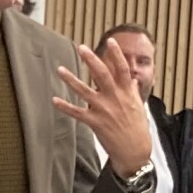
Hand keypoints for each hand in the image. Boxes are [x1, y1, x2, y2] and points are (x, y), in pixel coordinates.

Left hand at [54, 34, 151, 175]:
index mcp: (126, 92)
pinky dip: (65, 107)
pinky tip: (54, 100)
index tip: (110, 41)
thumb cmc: (137, 128)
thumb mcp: (138, 106)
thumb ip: (131, 90)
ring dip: (71, 80)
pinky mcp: (95, 123)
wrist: (134, 151)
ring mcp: (104, 110)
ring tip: (60, 69)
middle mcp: (114, 98)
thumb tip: (131, 78)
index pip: (122, 69)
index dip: (117, 54)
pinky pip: (76, 113)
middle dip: (91, 60)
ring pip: (84, 91)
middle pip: (101, 75)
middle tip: (81, 47)